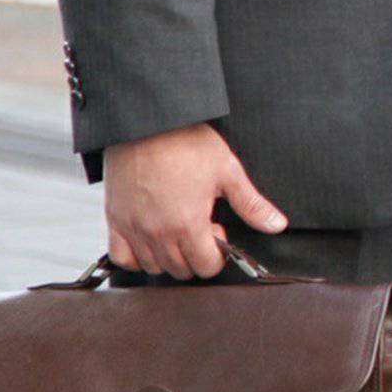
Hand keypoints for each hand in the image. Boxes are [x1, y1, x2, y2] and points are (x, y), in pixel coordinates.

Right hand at [104, 122, 286, 279]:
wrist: (148, 120)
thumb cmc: (185, 140)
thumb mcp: (227, 170)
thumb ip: (251, 204)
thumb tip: (277, 224)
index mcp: (188, 224)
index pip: (206, 267)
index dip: (217, 253)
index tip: (216, 230)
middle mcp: (159, 233)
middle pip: (181, 270)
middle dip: (195, 256)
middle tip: (198, 227)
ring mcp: (134, 227)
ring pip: (154, 267)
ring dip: (168, 257)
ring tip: (175, 230)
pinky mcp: (115, 218)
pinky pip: (121, 257)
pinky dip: (134, 256)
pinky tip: (148, 238)